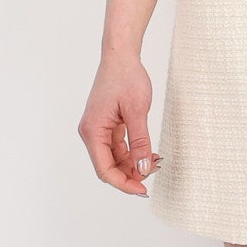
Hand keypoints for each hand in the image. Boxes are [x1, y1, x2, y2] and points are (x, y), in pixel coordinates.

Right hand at [80, 52, 162, 195]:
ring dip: (134, 164)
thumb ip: (140, 142)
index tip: (143, 190)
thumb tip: (143, 168)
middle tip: (155, 171)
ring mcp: (99, 130)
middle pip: (109, 166)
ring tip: (155, 160)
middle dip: (131, 174)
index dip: (123, 183)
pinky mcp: (107, 126)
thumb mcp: (137, 111)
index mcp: (93, 131)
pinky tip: (149, 153)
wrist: (121, 56)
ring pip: (115, 158)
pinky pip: (118, 147)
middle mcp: (92, 133)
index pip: (104, 169)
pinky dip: (133, 153)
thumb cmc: (126, 77)